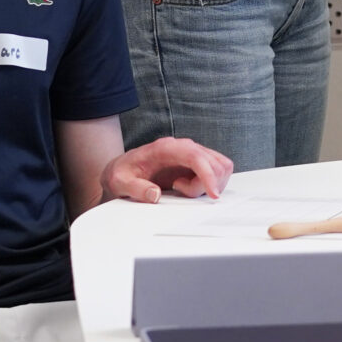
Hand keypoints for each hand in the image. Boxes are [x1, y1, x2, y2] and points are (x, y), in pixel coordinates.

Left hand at [99, 137, 234, 206]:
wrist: (123, 168)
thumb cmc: (122, 172)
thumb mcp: (120, 182)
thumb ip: (135, 188)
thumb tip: (154, 195)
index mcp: (166, 147)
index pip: (196, 156)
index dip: (208, 174)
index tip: (212, 194)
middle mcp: (183, 146)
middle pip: (213, 162)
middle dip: (204, 184)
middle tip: (179, 191)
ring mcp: (192, 153)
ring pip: (220, 166)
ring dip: (209, 183)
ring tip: (182, 189)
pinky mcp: (197, 162)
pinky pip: (218, 170)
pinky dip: (211, 182)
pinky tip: (189, 187)